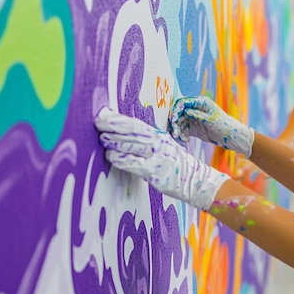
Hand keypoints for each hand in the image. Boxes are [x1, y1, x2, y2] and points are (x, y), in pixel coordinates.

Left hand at [94, 107, 229, 209]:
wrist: (196, 180)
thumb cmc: (175, 166)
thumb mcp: (163, 149)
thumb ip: (146, 143)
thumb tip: (122, 137)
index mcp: (159, 136)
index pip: (136, 124)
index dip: (119, 118)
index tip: (104, 113)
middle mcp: (158, 143)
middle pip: (133, 131)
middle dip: (114, 124)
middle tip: (98, 120)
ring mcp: (157, 156)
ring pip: (132, 145)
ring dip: (115, 141)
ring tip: (102, 138)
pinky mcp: (155, 171)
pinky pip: (135, 163)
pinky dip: (122, 159)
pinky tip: (112, 156)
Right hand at [169, 96, 254, 157]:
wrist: (229, 136)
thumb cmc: (222, 125)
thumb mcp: (210, 120)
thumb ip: (197, 115)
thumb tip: (185, 111)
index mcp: (200, 102)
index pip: (184, 102)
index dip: (176, 110)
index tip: (173, 119)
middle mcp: (195, 108)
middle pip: (179, 112)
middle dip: (175, 122)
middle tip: (174, 132)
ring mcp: (193, 118)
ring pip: (180, 122)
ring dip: (177, 129)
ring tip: (179, 137)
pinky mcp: (193, 127)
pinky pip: (183, 129)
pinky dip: (182, 134)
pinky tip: (185, 139)